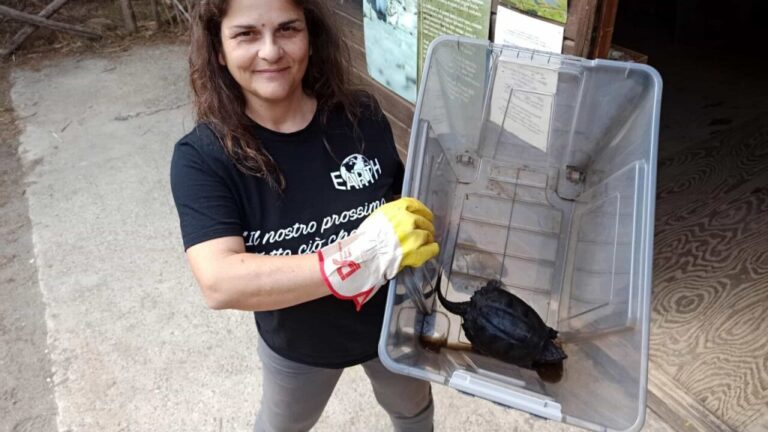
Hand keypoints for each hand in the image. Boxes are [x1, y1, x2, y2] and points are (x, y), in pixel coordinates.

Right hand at [317, 197, 439, 310]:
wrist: (364, 256)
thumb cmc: (366, 238)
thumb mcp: (377, 216)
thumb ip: (393, 213)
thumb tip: (404, 213)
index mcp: (397, 209)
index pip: (416, 205)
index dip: (423, 211)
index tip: (425, 216)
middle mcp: (408, 219)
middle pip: (425, 220)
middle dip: (425, 227)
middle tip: (423, 233)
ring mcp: (414, 236)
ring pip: (428, 234)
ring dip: (427, 239)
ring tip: (422, 244)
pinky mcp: (417, 252)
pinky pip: (432, 248)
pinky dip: (432, 249)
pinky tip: (429, 250)